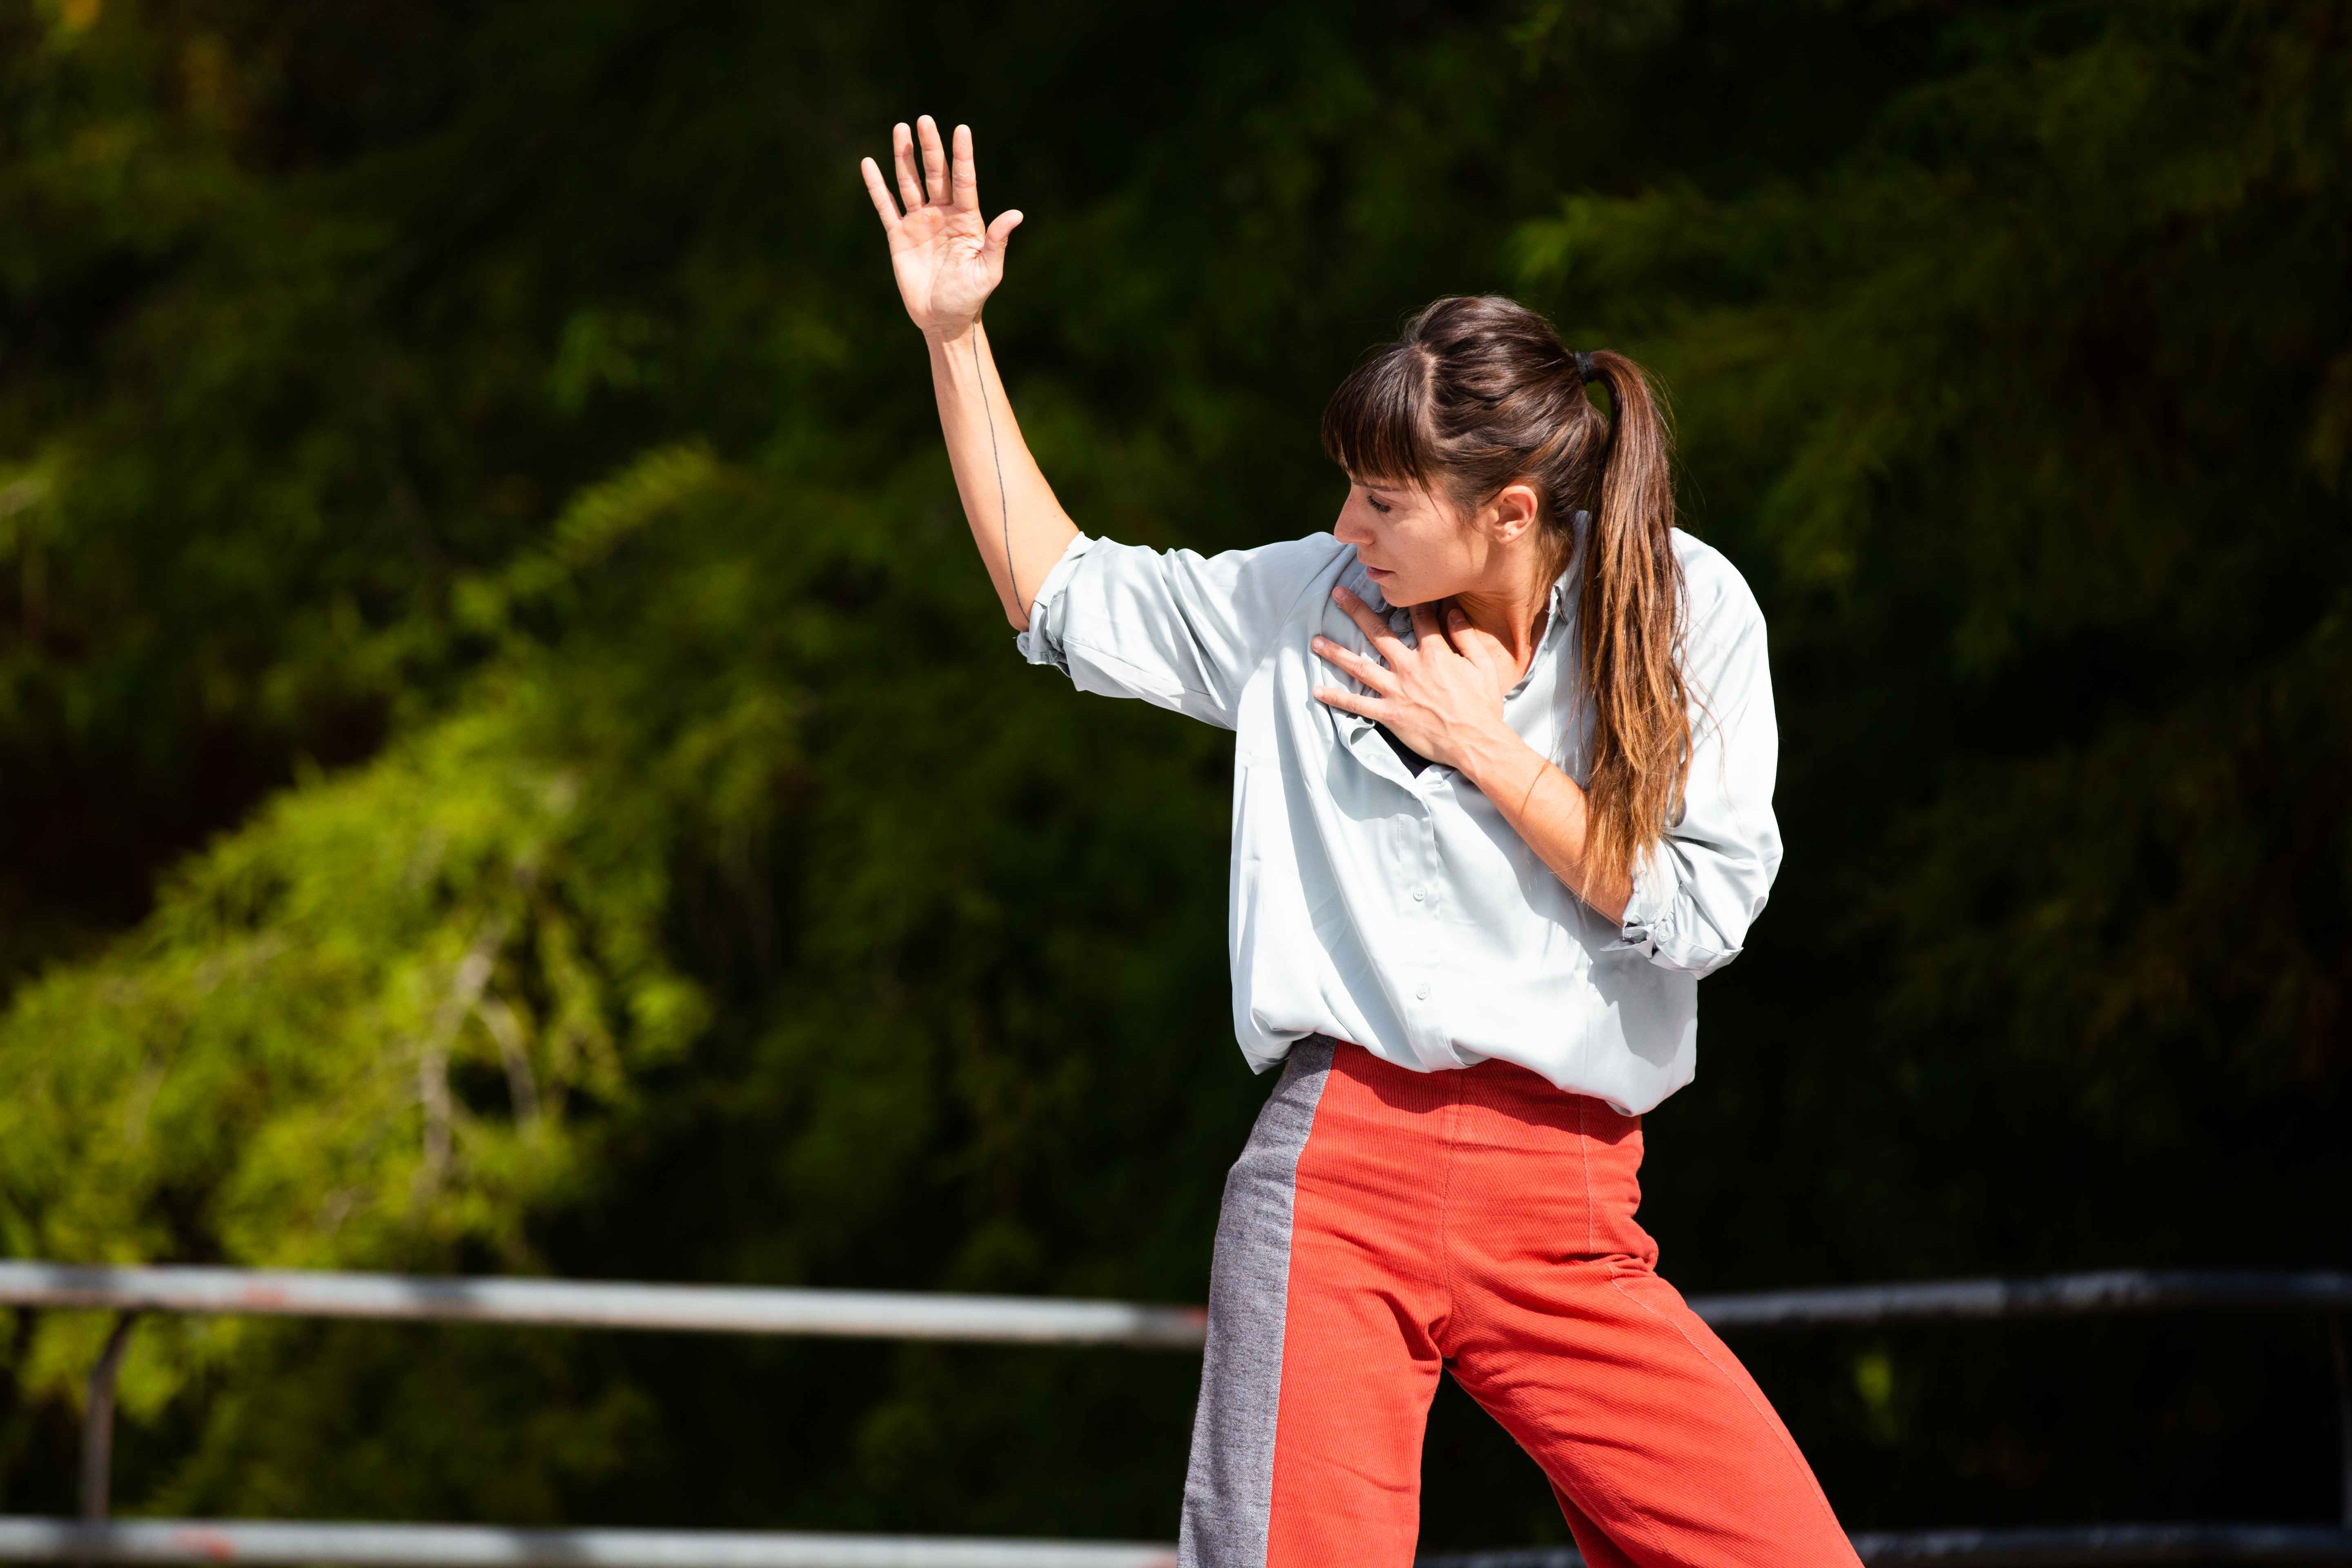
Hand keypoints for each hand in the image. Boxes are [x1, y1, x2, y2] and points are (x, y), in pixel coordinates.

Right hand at [861, 116, 1022, 341]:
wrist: (944, 320)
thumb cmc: (970, 297)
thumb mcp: (989, 271)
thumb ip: (997, 241)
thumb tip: (1016, 214)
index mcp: (967, 219)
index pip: (964, 180)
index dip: (963, 156)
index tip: (962, 129)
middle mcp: (943, 214)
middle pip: (935, 174)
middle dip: (930, 147)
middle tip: (924, 120)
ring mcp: (919, 222)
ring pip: (910, 183)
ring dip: (904, 157)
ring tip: (901, 129)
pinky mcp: (899, 235)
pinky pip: (885, 206)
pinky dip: (876, 186)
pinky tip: (868, 163)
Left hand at [1311, 588, 1524, 778]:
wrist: (1476, 743)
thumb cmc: (1482, 706)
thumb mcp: (1483, 666)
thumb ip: (1467, 637)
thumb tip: (1453, 612)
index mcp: (1435, 654)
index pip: (1419, 618)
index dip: (1409, 599)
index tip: (1395, 584)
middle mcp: (1411, 667)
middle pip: (1378, 632)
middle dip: (1356, 610)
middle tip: (1337, 594)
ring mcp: (1397, 690)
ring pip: (1359, 665)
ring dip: (1335, 652)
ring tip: (1315, 640)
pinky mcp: (1389, 713)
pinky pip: (1357, 705)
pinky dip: (1336, 698)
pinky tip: (1317, 691)